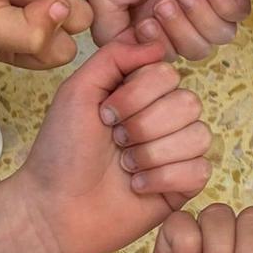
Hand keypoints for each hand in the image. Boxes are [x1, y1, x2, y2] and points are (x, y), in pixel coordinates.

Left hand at [12, 39, 211, 252]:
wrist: (53, 209)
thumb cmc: (61, 151)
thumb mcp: (77, 91)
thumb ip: (113, 57)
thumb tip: (155, 44)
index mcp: (142, 93)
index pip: (169, 74)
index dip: (137, 95)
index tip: (105, 115)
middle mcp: (164, 119)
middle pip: (188, 103)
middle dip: (144, 126)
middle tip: (115, 142)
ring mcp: (177, 152)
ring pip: (198, 136)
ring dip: (152, 155)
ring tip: (125, 167)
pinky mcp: (183, 186)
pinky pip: (199, 170)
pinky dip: (162, 179)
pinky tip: (137, 187)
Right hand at [87, 0, 248, 60]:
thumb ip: (113, 37)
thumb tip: (133, 58)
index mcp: (149, 20)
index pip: (166, 57)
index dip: (160, 49)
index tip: (145, 24)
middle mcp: (178, 11)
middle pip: (196, 51)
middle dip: (181, 33)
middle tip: (165, 2)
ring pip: (219, 36)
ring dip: (202, 19)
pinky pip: (239, 12)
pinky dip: (223, 4)